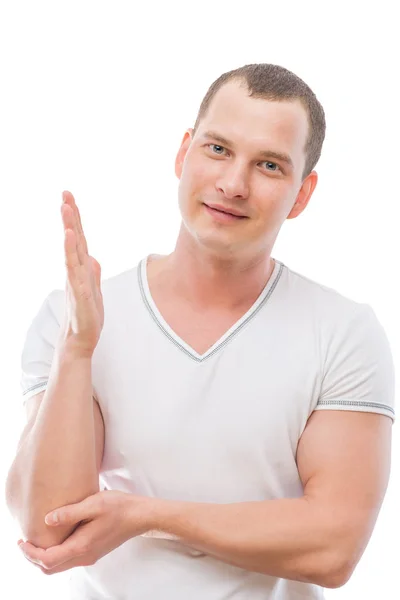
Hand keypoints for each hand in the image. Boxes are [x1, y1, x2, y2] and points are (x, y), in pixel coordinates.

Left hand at [18, 490, 155, 574]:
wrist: (141, 516)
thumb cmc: (119, 507)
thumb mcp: (94, 504)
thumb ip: (70, 513)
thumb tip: (47, 519)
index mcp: (81, 546)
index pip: (47, 559)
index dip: (30, 553)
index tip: (21, 541)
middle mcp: (84, 556)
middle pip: (50, 568)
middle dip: (33, 557)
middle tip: (24, 542)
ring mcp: (89, 556)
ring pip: (59, 566)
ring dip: (44, 556)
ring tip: (36, 539)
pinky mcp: (93, 552)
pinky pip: (68, 560)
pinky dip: (55, 554)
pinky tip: (55, 538)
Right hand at [59, 190, 103, 357]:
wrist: (81, 339)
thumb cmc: (87, 315)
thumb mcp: (94, 289)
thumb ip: (92, 272)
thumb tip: (92, 258)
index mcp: (81, 268)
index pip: (79, 238)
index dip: (76, 219)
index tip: (69, 198)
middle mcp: (76, 270)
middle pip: (74, 239)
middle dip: (70, 216)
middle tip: (65, 194)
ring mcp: (76, 280)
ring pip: (72, 250)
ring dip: (70, 229)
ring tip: (66, 209)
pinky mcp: (80, 292)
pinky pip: (74, 269)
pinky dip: (71, 252)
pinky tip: (70, 238)